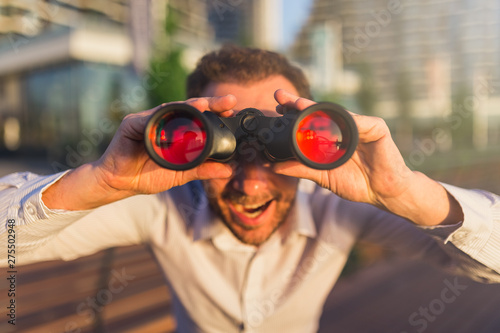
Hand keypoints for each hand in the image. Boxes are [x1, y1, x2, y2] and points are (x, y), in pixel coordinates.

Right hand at [96, 96, 236, 194]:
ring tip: (204, 105)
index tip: (233, 111)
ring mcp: (147, 119)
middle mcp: (163, 120)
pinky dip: (158, 121)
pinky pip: (146, 121)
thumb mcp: (182, 173)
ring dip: (187, 106)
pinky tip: (170, 121)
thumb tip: (228, 170)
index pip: (199, 116)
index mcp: (176, 129)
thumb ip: (203, 169)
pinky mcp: (131, 124)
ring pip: (170, 109)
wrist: (121, 183)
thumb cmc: (148, 175)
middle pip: (188, 107)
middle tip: (229, 101)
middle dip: (209, 103)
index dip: (215, 112)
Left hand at [273, 89, 462, 225]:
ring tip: (298, 104)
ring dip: (318, 108)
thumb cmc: (356, 182)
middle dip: (299, 103)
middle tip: (281, 96)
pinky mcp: (376, 126)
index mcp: (332, 136)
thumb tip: (273, 166)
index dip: (294, 113)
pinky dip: (345, 121)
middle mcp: (344, 127)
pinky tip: (332, 119)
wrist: (382, 192)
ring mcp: (360, 124)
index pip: (311, 120)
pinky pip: (359, 121)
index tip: (277, 106)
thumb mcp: (322, 175)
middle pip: (320, 112)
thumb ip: (300, 168)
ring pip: (337, 113)